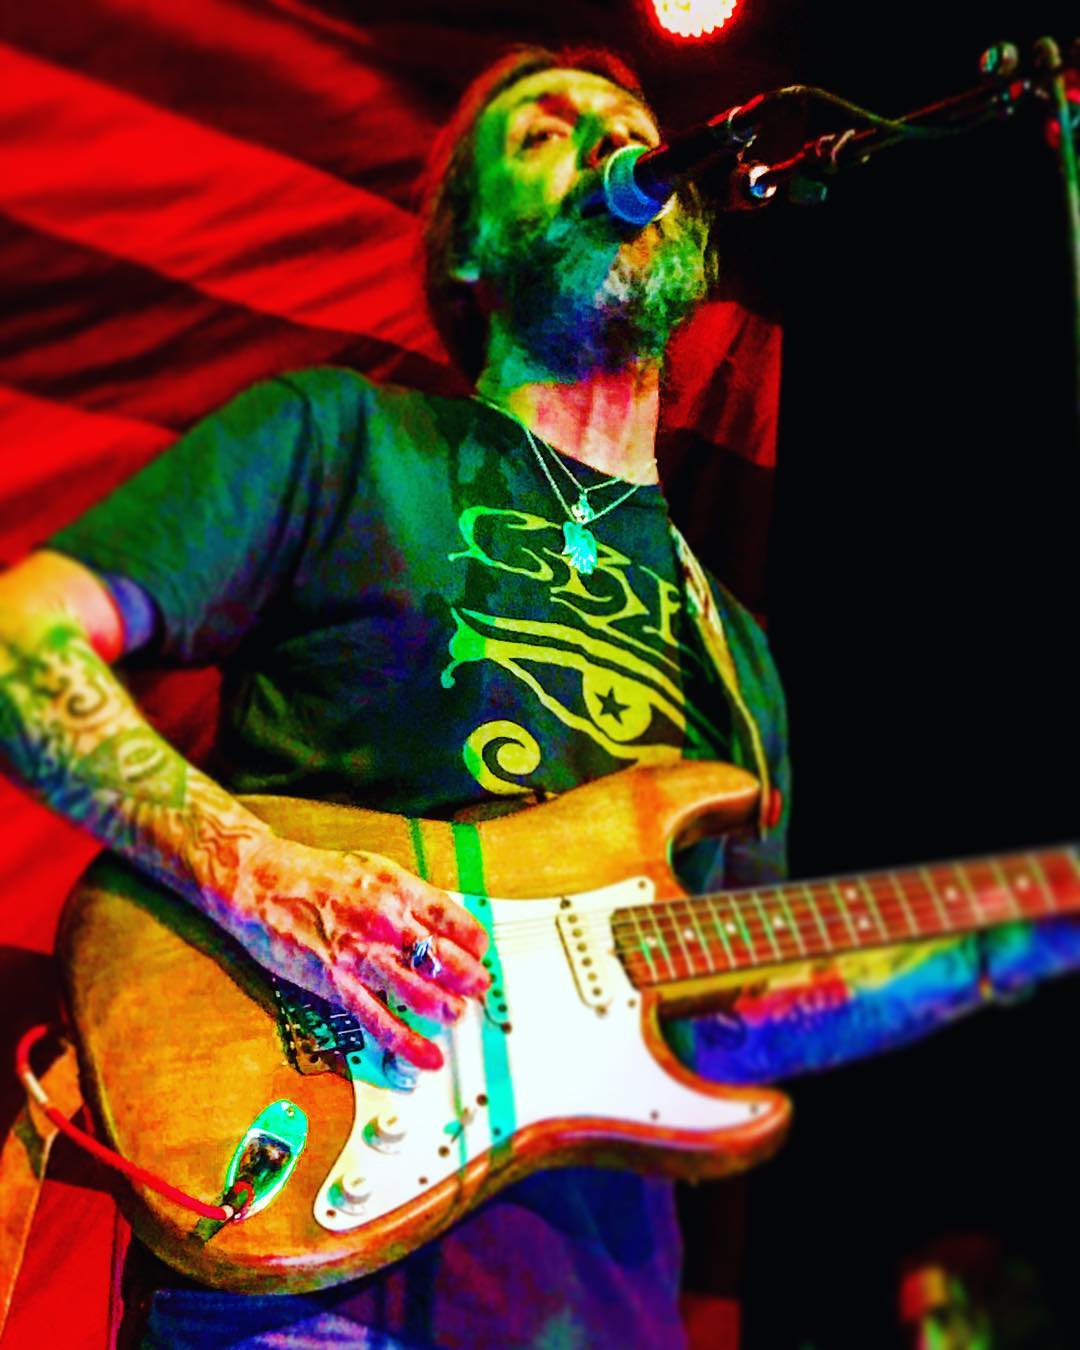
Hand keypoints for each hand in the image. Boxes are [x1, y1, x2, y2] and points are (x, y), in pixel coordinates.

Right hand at [227, 833, 490, 1069]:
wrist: (259, 881)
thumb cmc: (312, 875)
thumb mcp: (370, 871)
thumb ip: (404, 897)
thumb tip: (436, 919)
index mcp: (398, 890)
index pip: (452, 919)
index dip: (474, 942)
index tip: (482, 953)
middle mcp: (386, 921)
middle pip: (444, 958)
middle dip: (469, 978)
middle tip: (479, 988)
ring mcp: (362, 954)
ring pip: (419, 990)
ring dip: (446, 1007)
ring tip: (457, 1015)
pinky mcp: (335, 982)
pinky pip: (378, 1019)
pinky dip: (406, 1041)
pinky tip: (425, 1056)